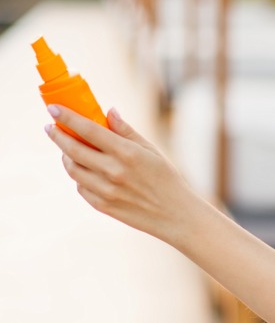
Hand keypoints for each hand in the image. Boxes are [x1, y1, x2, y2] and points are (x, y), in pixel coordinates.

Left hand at [45, 104, 198, 242]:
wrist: (174, 213)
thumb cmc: (165, 178)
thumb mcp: (151, 150)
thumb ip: (126, 131)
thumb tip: (109, 112)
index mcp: (127, 152)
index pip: (89, 130)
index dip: (68, 118)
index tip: (54, 109)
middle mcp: (113, 171)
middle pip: (73, 149)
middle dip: (58, 135)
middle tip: (51, 127)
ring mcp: (105, 190)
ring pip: (73, 169)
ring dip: (66, 156)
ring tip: (68, 149)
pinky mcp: (102, 205)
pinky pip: (80, 187)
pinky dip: (79, 175)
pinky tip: (85, 170)